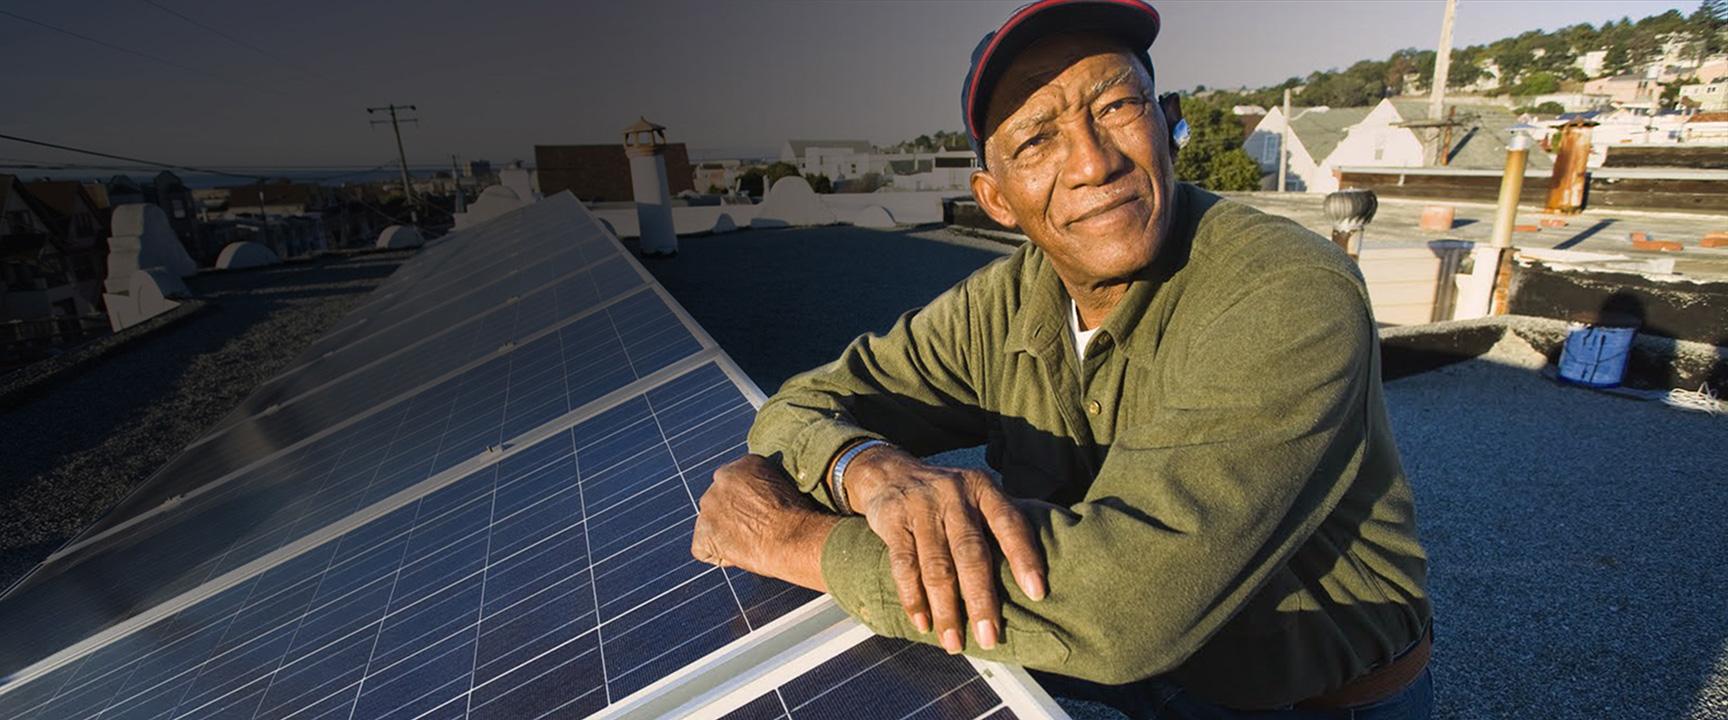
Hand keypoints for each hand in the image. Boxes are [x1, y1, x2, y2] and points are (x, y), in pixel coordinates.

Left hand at [691, 454, 837, 591]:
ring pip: (711, 524)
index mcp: (744, 464)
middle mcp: (721, 478)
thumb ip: (765, 489)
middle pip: (720, 502)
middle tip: (757, 531)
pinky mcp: (703, 533)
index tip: (765, 515)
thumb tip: (761, 503)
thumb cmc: (800, 519)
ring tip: (752, 545)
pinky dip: (720, 556)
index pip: (737, 486)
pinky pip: (704, 549)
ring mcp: (709, 505)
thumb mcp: (787, 488)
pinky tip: (742, 556)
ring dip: (725, 535)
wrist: (795, 538)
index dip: (750, 505)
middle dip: (733, 516)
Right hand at [844, 445, 1046, 653]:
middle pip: (971, 553)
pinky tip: (923, 623)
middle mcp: (953, 495)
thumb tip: (1032, 580)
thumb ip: (998, 527)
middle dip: (981, 600)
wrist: (889, 474)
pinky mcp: (892, 521)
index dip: (1024, 557)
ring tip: (953, 642)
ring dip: (946, 610)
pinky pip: (904, 566)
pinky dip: (913, 599)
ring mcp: (921, 507)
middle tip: (989, 637)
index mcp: (982, 489)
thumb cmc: (945, 498)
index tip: (1037, 593)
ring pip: (937, 566)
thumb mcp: (975, 496)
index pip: (1009, 523)